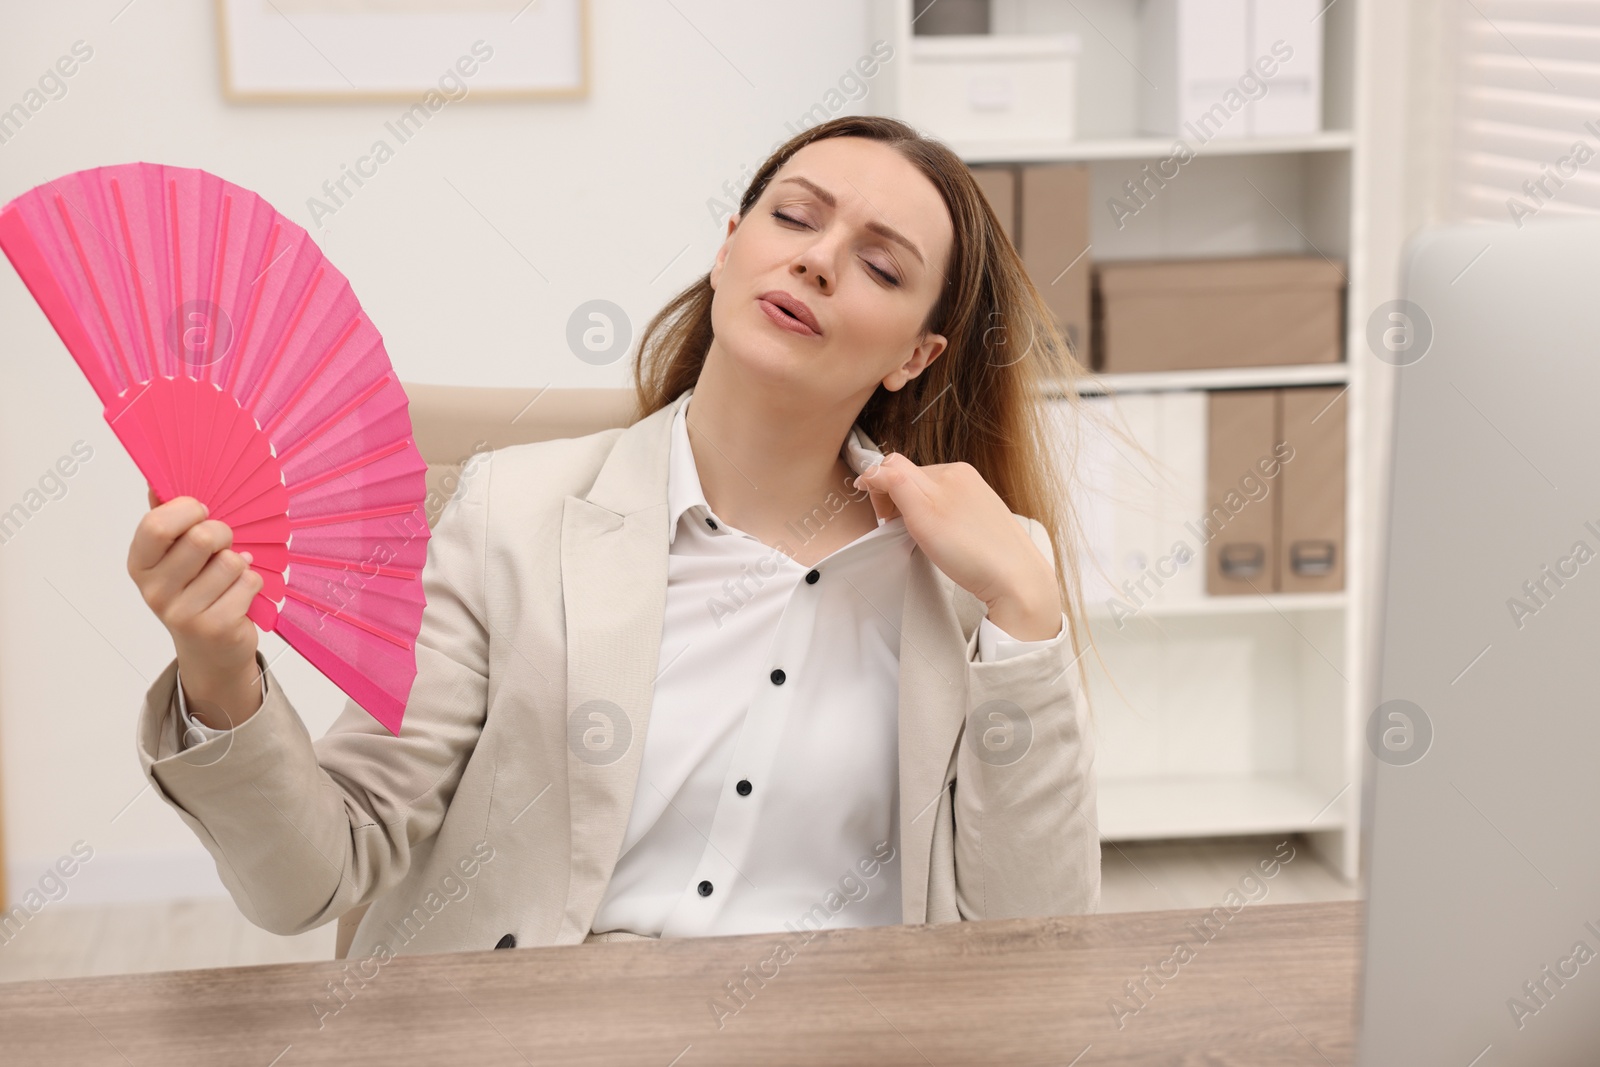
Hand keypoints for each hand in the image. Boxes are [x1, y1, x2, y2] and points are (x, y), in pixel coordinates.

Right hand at [129, 485, 263, 722]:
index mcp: (140, 565)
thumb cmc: (195, 591)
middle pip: (203, 537)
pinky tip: (239, 595)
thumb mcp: (173, 556)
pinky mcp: (215, 627)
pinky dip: (253, 584)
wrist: (210, 651)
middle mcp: (154, 591)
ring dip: (239, 563)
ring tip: (229, 577)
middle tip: (223, 546)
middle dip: (223, 534)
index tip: (200, 511)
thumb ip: (167, 518)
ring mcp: (183, 613)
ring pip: (231, 561)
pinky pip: (249, 582)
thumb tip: (158, 480)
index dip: (187, 509)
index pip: (157, 524)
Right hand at [853, 454, 1061, 639]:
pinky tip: (943, 537)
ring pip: (928, 491)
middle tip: (899, 530)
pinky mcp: (984, 510)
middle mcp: (963, 475)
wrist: (1016, 579)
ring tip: (923, 536)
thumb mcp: (923, 517)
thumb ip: (896, 485)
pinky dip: (935, 516)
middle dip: (897, 500)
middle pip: (911, 477)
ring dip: (915, 508)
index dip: (878, 488)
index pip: (895, 465)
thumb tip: (873, 470)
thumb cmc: (972, 554)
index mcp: (950, 470)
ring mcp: (975, 492)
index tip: (878, 515)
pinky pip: (947, 503)